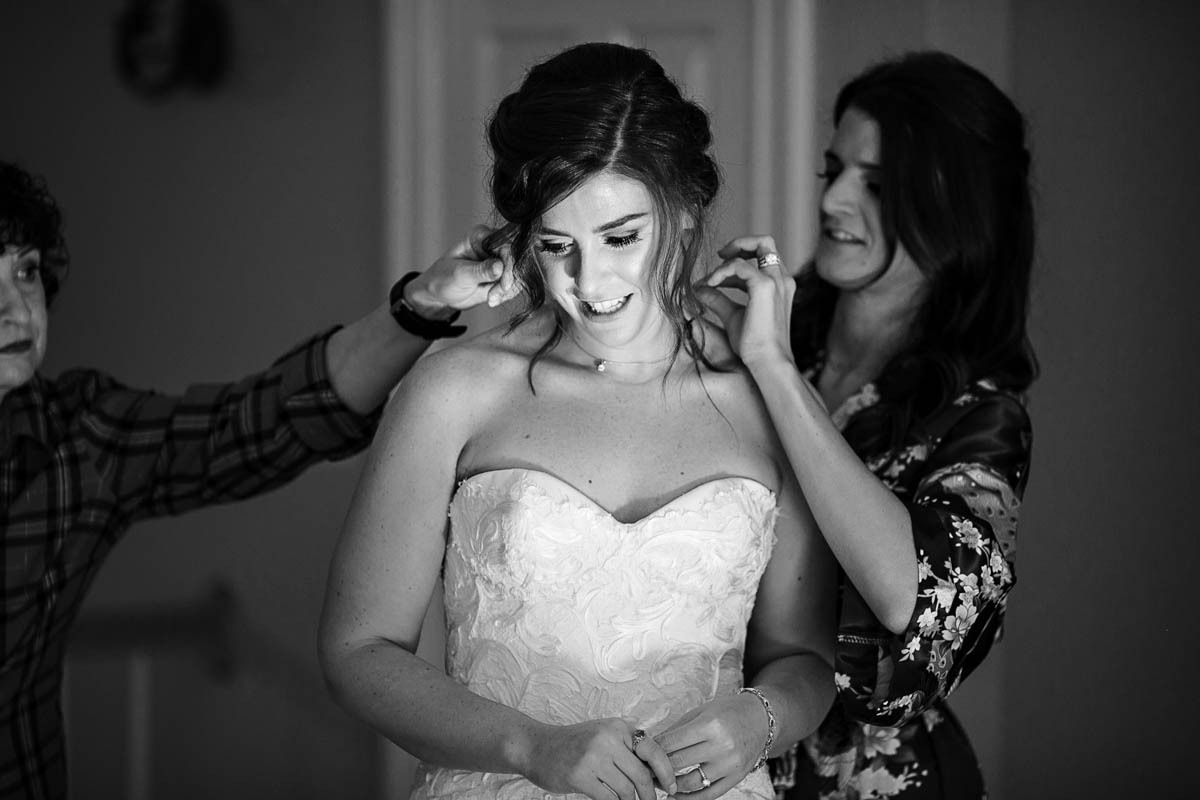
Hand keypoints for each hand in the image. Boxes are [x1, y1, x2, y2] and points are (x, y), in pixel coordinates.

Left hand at [404, 224, 518, 316]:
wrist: (439, 296)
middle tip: (495, 294)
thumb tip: (500, 266)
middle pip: (515, 259)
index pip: (505, 244)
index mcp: (480, 236)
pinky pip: (514, 284)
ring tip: (491, 298)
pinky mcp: (501, 275)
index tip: (505, 283)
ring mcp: (498, 261)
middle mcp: (492, 246)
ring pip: (517, 274)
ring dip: (507, 290)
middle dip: (508, 281)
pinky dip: (506, 294)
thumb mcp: (460, 274)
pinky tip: (493, 299)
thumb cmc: (442, 279)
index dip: (509, 263)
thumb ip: (481, 270)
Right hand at [522, 719, 674, 799]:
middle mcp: (608, 739)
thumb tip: (657, 765)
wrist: (537, 747)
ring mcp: (593, 757)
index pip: (653, 750)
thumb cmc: (573, 744)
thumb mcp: (602, 733)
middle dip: (649, 795)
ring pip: (626, 790)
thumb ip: (627, 745)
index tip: (671, 787)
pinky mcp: (580, 776)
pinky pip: (608, 799)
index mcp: (617, 727)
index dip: (666, 772)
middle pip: (641, 775)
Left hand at [654, 693, 769, 798]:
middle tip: (645, 769)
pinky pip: (709, 795)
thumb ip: (677, 729)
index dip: (652, 750)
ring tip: (658, 782)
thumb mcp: (701, 712)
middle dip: (657, 768)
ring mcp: (730, 765)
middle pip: (678, 763)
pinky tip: (675, 796)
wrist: (761, 718)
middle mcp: (721, 746)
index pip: (671, 743)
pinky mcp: (736, 778)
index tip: (641, 753)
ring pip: (691, 783)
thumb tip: (651, 745)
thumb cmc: (728, 711)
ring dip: (670, 786)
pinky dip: (689, 799)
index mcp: (710, 725)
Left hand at [695, 235, 795, 371]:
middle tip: (720, 255)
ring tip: (710, 280)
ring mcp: (776, 280)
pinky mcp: (764, 286)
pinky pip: (739, 265)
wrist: (767, 360)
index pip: (762, 257)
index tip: (719, 272)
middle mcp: (781, 279)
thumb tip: (699, 289)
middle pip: (765, 242)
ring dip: (728, 259)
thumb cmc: (754, 344)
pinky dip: (722, 272)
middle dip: (740, 243)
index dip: (740, 258)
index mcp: (779, 285)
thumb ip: (718, 299)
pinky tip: (711, 285)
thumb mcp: (732, 316)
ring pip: (758, 245)